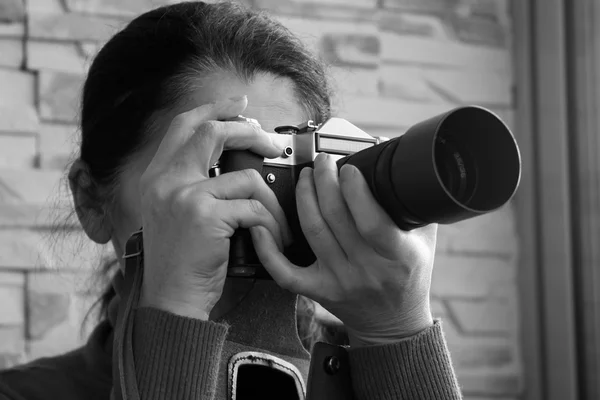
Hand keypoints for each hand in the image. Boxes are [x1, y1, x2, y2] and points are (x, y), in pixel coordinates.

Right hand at [138, 95, 290, 319]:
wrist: (171, 299)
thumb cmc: (180, 262)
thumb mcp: (174, 215)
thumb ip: (192, 185)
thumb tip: (233, 164)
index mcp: (157, 177)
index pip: (182, 126)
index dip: (212, 108)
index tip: (238, 105)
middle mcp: (165, 180)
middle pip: (211, 132)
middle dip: (248, 131)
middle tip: (271, 144)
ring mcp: (183, 195)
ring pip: (245, 178)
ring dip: (270, 200)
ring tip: (276, 221)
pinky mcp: (204, 214)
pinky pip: (253, 208)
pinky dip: (270, 224)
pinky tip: (270, 239)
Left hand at [250, 152, 436, 346]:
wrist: (393, 323)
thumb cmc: (410, 276)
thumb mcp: (425, 241)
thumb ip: (415, 206)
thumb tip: (400, 164)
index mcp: (398, 256)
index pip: (373, 222)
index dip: (356, 192)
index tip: (348, 167)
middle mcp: (367, 269)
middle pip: (337, 219)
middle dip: (325, 181)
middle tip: (323, 162)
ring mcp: (339, 280)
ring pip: (313, 232)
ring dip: (305, 197)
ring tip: (306, 176)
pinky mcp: (318, 290)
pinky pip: (286, 272)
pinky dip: (269, 250)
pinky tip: (262, 225)